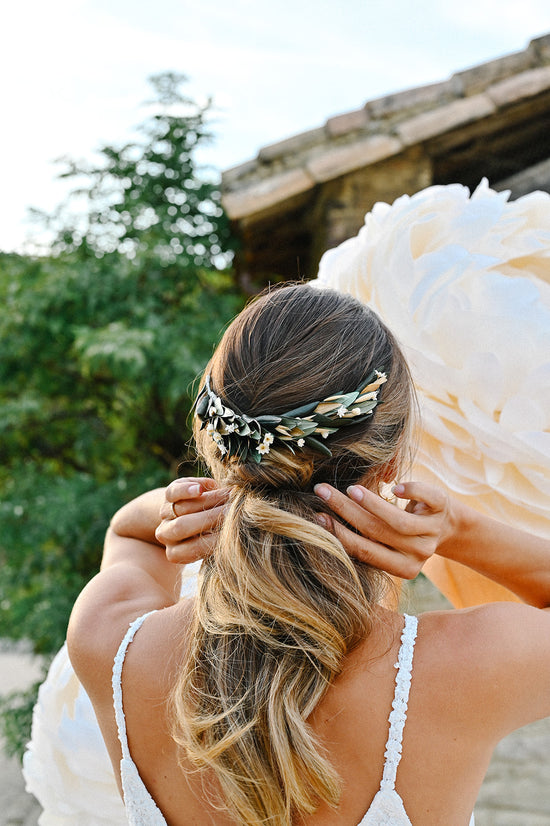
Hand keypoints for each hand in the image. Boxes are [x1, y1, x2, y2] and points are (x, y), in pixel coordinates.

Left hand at [155, 477, 228, 563]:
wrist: (195, 513)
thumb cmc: (211, 532)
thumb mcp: (214, 540)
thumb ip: (218, 540)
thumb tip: (231, 534)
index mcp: (176, 552)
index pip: (192, 549)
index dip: (213, 541)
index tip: (231, 533)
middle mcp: (167, 533)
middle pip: (183, 526)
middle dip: (210, 518)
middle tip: (231, 511)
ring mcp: (166, 513)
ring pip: (183, 507)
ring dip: (209, 500)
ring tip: (230, 496)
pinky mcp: (169, 495)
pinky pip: (173, 492)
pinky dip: (186, 490)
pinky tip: (200, 489)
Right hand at [314, 481, 450, 578]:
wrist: (449, 526)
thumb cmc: (406, 534)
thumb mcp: (390, 545)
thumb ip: (367, 540)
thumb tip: (322, 523)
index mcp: (403, 568)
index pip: (365, 552)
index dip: (339, 534)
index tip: (317, 516)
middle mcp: (419, 553)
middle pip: (376, 532)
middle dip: (345, 511)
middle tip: (322, 492)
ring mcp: (432, 530)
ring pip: (398, 521)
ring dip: (371, 503)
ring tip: (351, 489)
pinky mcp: (442, 507)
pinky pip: (425, 497)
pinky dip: (410, 490)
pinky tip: (393, 486)